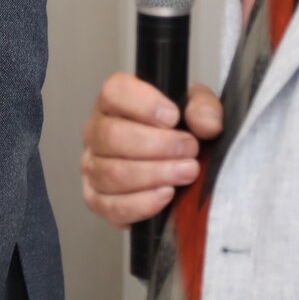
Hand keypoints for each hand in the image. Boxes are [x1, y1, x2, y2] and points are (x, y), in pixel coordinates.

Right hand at [81, 75, 222, 226]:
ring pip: (111, 173)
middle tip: (189, 150)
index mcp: (114, 102)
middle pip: (111, 136)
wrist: (177, 166)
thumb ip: (204, 109)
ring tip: (186, 172)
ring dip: (154, 174)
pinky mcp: (97, 200)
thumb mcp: (197, 110)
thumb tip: (206, 125)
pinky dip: (141, 203)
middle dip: (157, 145)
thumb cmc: (179, 132)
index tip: (173, 117)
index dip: (143, 104)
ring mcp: (92, 167)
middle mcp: (96, 132)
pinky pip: (111, 206)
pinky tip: (166, 195)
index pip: (114, 92)